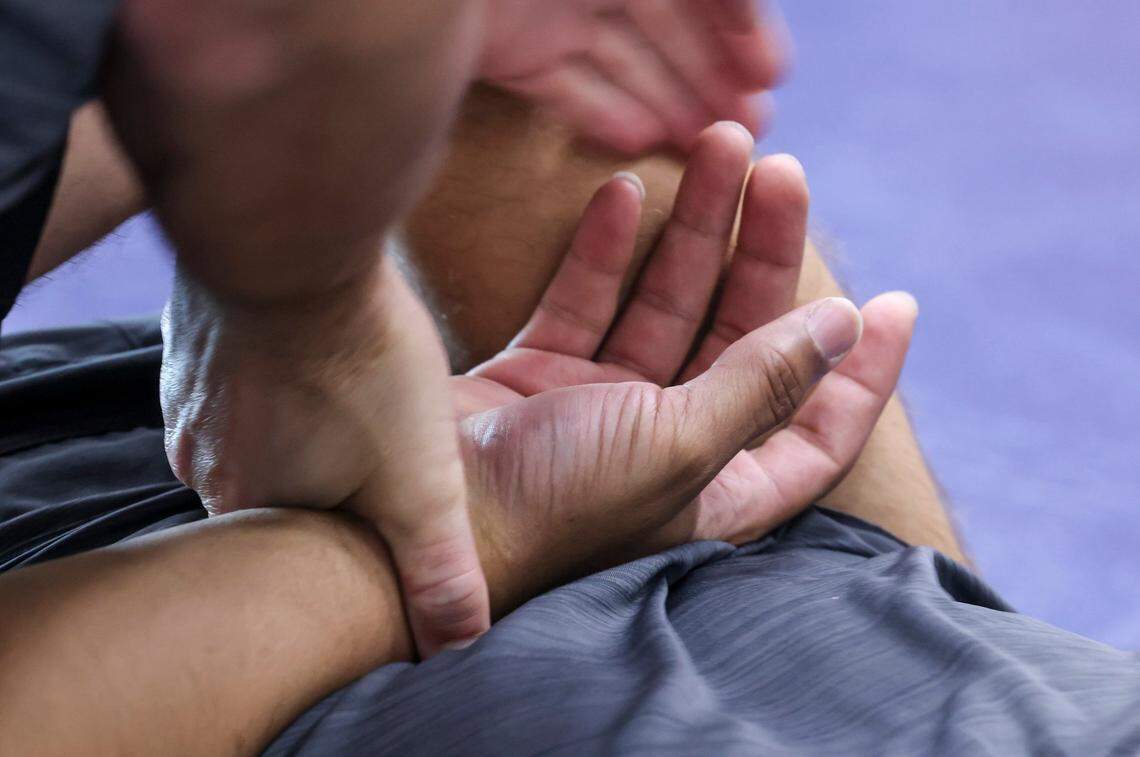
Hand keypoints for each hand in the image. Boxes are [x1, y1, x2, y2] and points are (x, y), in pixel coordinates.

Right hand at [160, 258, 489, 656]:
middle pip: (277, 481)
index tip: (381, 494)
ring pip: (259, 423)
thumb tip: (455, 643)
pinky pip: (242, 370)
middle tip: (374, 437)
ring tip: (352, 388)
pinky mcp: (194, 336)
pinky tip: (318, 344)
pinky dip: (282, 366)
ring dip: (304, 414)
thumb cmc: (360, 366)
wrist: (292, 244)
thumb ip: (437, 567)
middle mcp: (198, 458)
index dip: (348, 523)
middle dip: (326, 468)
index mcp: (249, 506)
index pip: (298, 544)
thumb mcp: (422, 484)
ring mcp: (187, 393)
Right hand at [451, 124, 917, 609]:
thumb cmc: (558, 503)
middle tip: (782, 172)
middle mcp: (670, 446)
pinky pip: (588, 301)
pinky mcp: (543, 376)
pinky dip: (606, 252)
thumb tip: (843, 326)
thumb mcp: (679, 444)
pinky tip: (626, 196)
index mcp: (720, 487)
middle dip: (764, 256)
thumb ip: (760, 383)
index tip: (895, 303)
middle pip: (743, 340)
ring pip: (667, 305)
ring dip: (693, 231)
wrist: (420, 522)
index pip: (818, 428)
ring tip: (717, 149)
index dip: (863, 373)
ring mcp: (603, 407)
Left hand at [481, 0, 789, 152]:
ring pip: (620, 60)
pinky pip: (562, 85)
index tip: (772, 74)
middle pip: (663, 24)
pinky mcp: (501, 49)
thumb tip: (752, 6)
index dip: (737, 20)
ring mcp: (541, 6)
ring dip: (668, 101)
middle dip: (712, 71)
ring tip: (711, 146)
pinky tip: (642, 143)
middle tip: (756, 128)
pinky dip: (601, 113)